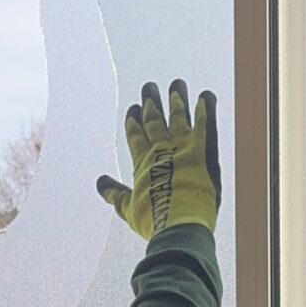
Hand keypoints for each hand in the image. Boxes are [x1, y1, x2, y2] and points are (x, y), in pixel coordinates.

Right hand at [96, 82, 220, 238]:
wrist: (178, 222)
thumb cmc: (153, 220)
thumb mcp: (128, 209)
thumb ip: (114, 194)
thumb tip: (100, 183)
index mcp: (142, 162)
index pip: (136, 135)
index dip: (134, 121)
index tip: (134, 108)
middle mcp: (160, 149)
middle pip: (154, 120)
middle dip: (152, 103)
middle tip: (149, 86)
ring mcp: (182, 146)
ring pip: (178, 116)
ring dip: (177, 99)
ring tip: (177, 84)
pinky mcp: (202, 147)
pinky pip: (205, 123)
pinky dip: (206, 108)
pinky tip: (206, 96)